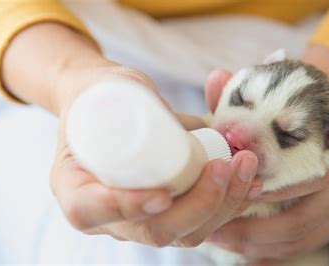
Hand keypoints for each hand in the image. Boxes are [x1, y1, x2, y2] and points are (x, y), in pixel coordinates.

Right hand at [1, 22, 263, 247]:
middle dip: (197, 204)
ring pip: (187, 232)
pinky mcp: (173, 211)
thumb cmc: (103, 95)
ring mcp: (145, 218)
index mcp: (75, 187)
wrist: (109, 106)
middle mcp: (110, 215)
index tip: (162, 194)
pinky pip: (204, 220)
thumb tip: (206, 88)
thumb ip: (143, 94)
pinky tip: (252, 179)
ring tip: (246, 162)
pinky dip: (231, 201)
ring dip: (224, 203)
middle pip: (153, 231)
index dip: (127, 207)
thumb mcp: (107, 88)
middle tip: (223, 165)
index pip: (92, 211)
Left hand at [203, 69, 328, 263]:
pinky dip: (273, 251)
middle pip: (301, 219)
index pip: (304, 180)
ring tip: (221, 240)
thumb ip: (241, 92)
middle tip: (214, 230)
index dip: (263, 194)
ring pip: (301, 238)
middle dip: (253, 230)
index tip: (224, 197)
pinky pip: (305, 245)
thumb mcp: (270, 97)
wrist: (328, 116)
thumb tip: (216, 78)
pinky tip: (245, 252)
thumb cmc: (292, 110)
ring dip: (258, 245)